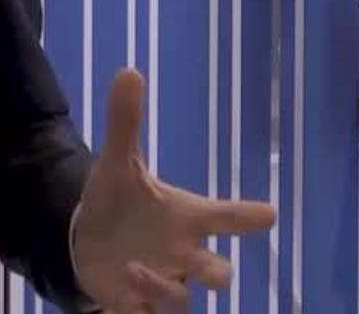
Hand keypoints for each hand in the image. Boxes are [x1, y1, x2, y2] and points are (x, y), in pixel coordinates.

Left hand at [71, 68, 276, 312]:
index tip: (268, 213)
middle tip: (214, 270)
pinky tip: (117, 305)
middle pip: (217, 272)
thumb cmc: (119, 200)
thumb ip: (125, 121)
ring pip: (180, 300)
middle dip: (217, 273)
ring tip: (133, 268)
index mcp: (186, 218)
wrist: (89, 235)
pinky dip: (134, 311)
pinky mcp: (135, 303)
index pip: (226, 217)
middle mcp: (182, 255)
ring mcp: (162, 281)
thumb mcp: (117, 162)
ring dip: (162, 288)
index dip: (248, 216)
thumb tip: (128, 69)